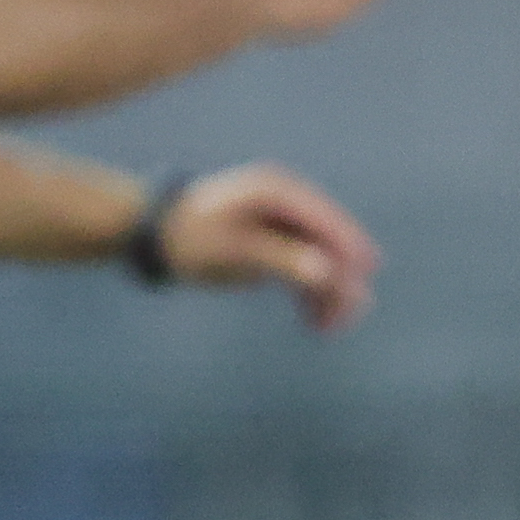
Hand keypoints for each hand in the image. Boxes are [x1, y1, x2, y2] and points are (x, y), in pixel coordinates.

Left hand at [160, 162, 380, 332]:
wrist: (153, 235)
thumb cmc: (188, 237)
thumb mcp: (230, 250)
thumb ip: (278, 258)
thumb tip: (324, 272)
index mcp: (275, 191)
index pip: (324, 218)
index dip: (349, 245)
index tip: (366, 274)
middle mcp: (286, 202)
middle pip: (329, 240)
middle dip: (340, 278)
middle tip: (341, 320)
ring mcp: (284, 222)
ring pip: (323, 257)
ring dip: (329, 291)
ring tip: (326, 329)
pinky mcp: (278, 243)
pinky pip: (307, 267)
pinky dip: (313, 292)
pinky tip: (315, 322)